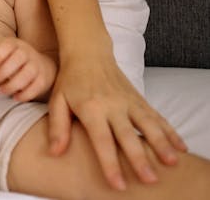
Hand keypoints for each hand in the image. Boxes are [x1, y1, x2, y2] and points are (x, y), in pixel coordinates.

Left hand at [0, 37, 56, 101]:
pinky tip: (16, 97)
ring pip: (27, 74)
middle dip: (3, 72)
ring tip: (2, 90)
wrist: (38, 64)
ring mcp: (37, 65)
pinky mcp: (43, 79)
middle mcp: (27, 52)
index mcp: (14, 44)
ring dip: (13, 84)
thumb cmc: (12, 57)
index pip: (7, 46)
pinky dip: (25, 94)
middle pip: (17, 59)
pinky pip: (36, 87)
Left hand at [46, 52, 186, 189]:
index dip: (109, 163)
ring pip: (149, 124)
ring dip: (162, 143)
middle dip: (139, 158)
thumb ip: (58, 127)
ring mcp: (128, 101)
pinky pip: (157, 116)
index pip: (101, 140)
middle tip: (149, 180)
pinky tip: (180, 147)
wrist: (88, 53)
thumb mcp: (57, 101)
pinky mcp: (139, 98)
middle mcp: (112, 105)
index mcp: (90, 108)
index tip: (117, 184)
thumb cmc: (70, 80)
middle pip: (128, 135)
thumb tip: (55, 153)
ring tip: (172, 162)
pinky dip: (170, 131)